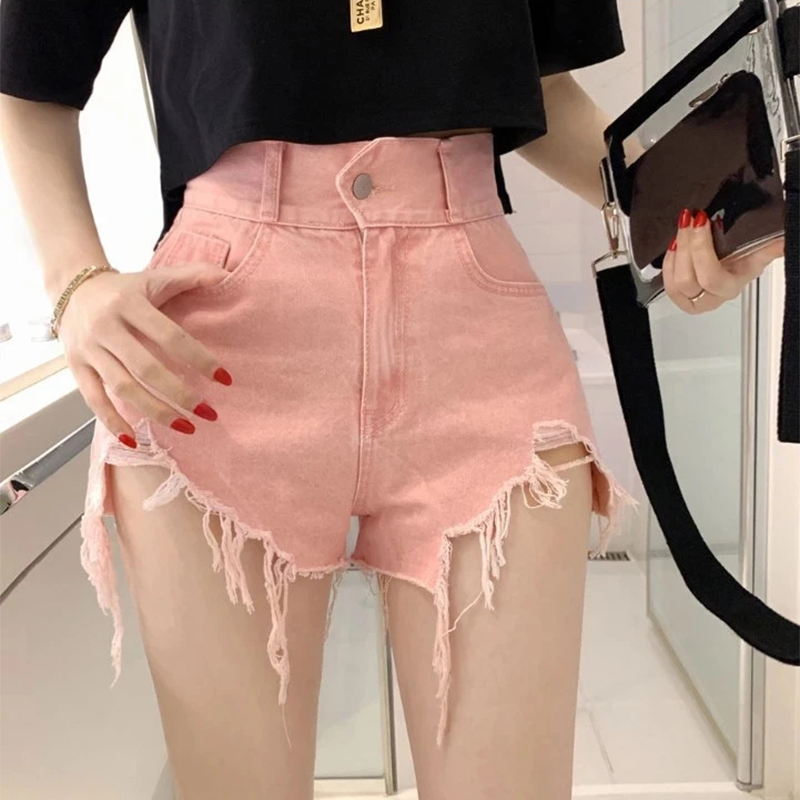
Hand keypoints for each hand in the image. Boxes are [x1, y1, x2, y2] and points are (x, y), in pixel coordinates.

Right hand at [56, 261, 231, 448]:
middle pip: (146, 368)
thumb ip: (192, 275)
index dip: (199, 359)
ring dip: (155, 412)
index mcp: (129, 304)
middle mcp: (106, 328)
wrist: (72, 286)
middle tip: (209, 413)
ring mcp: (89, 349)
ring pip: (123, 388)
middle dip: (180, 394)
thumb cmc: (125, 288)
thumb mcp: (156, 277)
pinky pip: (93, 400)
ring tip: (186, 427)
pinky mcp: (76, 367)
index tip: (225, 379)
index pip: (170, 336)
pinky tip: (136, 440)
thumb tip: (227, 275)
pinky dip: (113, 423)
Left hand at [662, 208, 784, 314]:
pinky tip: (674, 245)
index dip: (701, 248)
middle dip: (686, 245)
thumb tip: (782, 242)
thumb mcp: (759, 252)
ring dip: (675, 253)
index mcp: (731, 286)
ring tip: (682, 230)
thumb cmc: (745, 261)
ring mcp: (693, 299)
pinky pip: (667, 284)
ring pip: (674, 283)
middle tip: (690, 220)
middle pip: (687, 279)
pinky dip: (668, 262)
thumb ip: (770, 247)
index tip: (703, 220)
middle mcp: (711, 297)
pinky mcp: (679, 294)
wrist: (735, 268)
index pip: (711, 276)